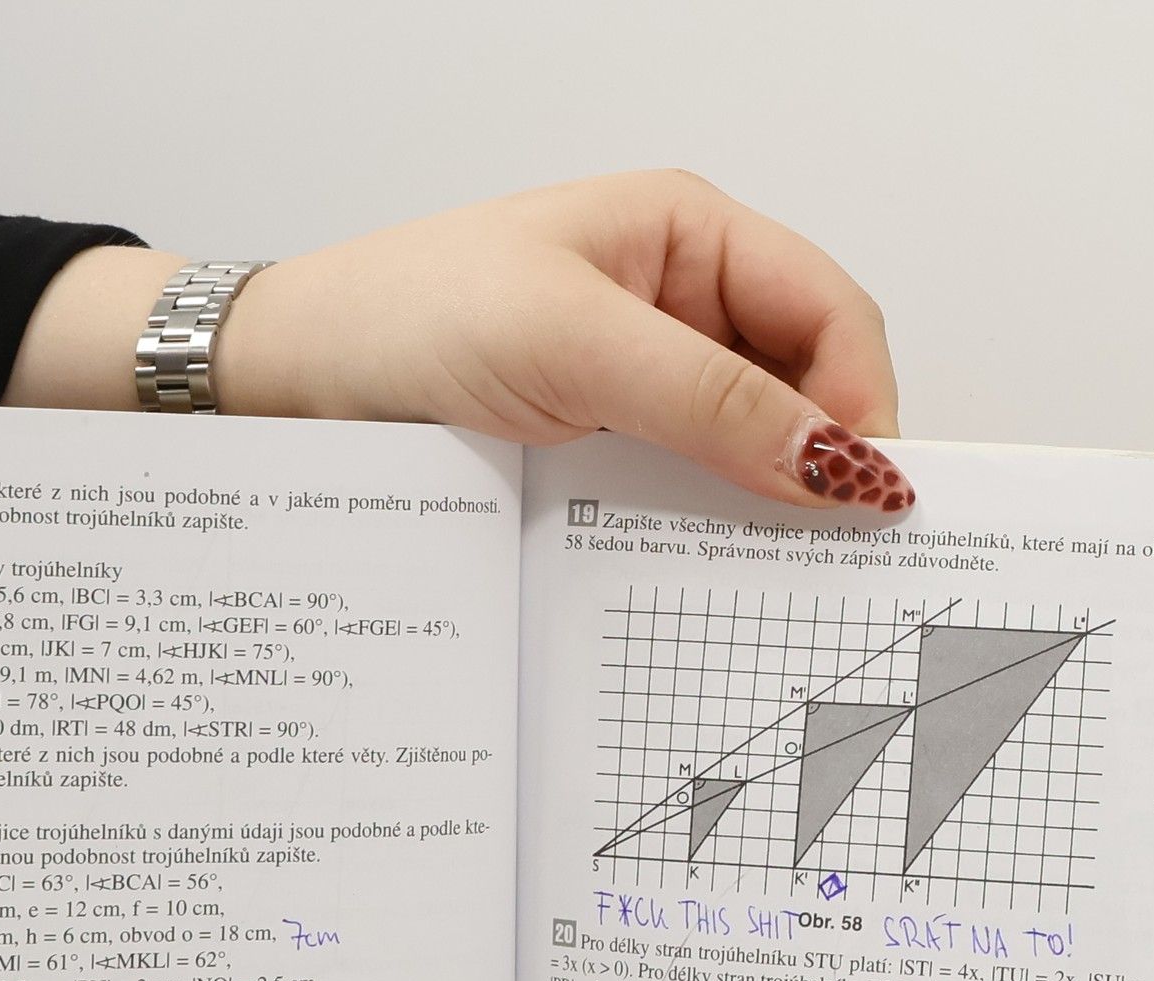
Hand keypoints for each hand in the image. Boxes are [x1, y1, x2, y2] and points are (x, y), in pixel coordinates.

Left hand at [218, 170, 911, 509]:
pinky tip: (699, 565)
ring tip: (772, 570)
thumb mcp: (569, 343)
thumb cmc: (402, 318)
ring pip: (746, 449)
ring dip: (763, 505)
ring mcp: (637, 381)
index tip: (867, 495)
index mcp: (687, 237)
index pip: (828, 313)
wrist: (287, 383)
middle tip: (833, 552)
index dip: (861, 401)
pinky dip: (703, 528)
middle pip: (802, 386)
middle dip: (824, 462)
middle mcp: (675, 305)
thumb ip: (707, 397)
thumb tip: (834, 459)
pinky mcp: (600, 448)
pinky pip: (682, 491)